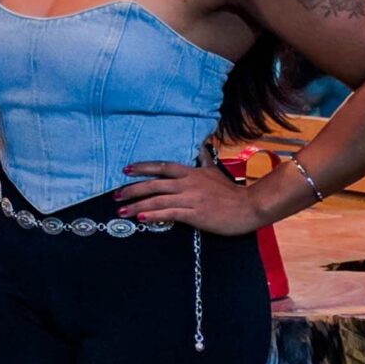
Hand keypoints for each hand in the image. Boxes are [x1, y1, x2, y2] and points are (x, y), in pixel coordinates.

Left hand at [116, 161, 258, 235]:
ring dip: (137, 205)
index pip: (162, 166)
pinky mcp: (195, 214)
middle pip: (154, 184)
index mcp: (191, 173)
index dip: (143, 168)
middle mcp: (188, 183)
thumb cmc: (231, 192)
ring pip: (158, 200)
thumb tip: (201, 145)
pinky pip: (169, 213)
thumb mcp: (215, 171)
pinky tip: (141, 218)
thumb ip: (204, 160)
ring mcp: (191, 198)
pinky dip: (153, 215)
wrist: (249, 207)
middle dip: (132, 190)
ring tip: (121, 211)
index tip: (126, 170)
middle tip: (115, 196)